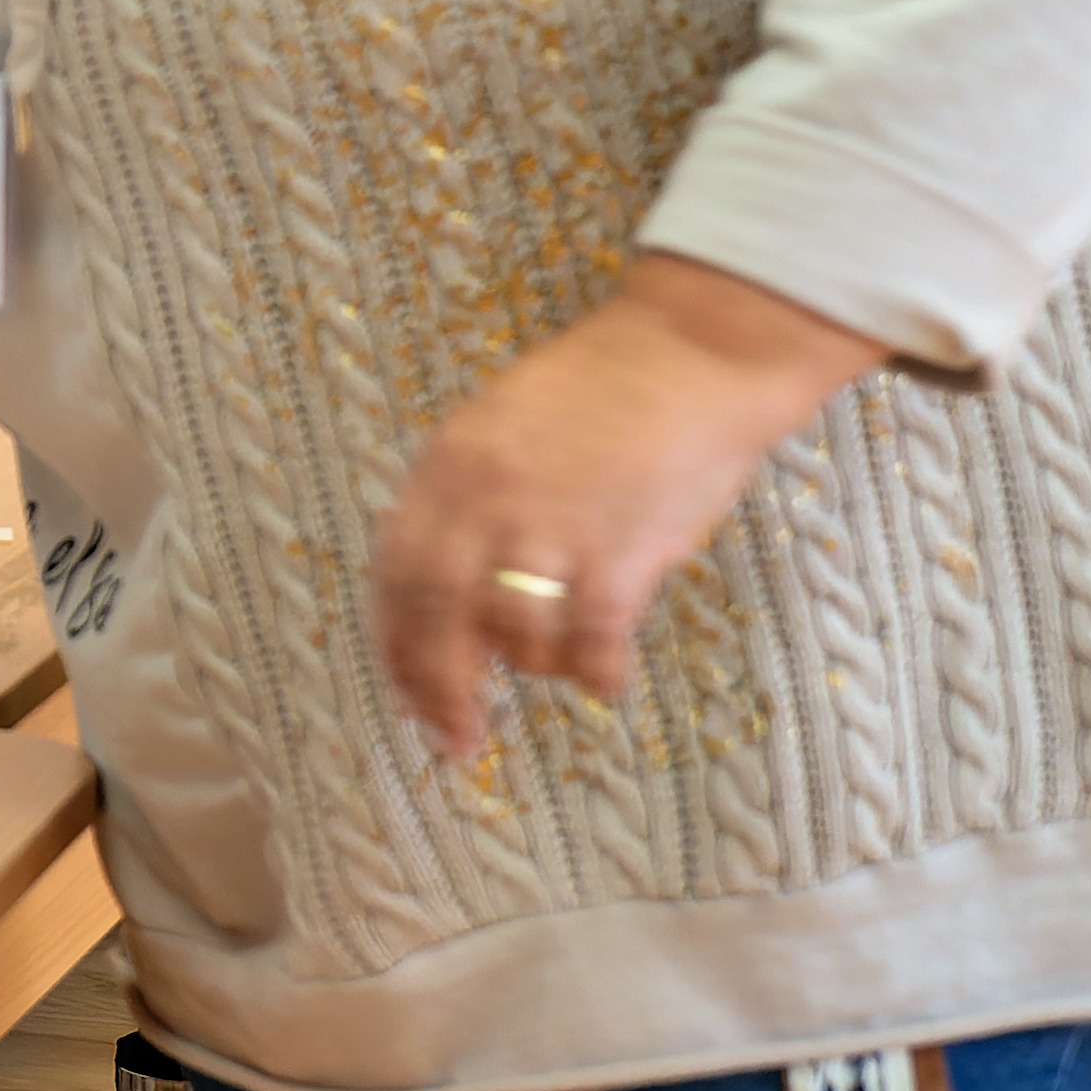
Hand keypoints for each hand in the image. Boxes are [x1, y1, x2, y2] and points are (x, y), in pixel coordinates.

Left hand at [362, 255, 882, 762]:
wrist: (696, 351)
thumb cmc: (607, 387)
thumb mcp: (503, 426)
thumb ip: (467, 499)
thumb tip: (449, 590)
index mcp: (447, 465)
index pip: (395, 576)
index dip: (396, 645)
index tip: (405, 692)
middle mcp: (483, 501)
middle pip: (438, 623)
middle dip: (441, 692)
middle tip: (458, 738)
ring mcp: (549, 530)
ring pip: (519, 640)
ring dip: (538, 666)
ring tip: (563, 663)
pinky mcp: (618, 555)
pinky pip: (591, 645)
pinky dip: (596, 672)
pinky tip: (607, 676)